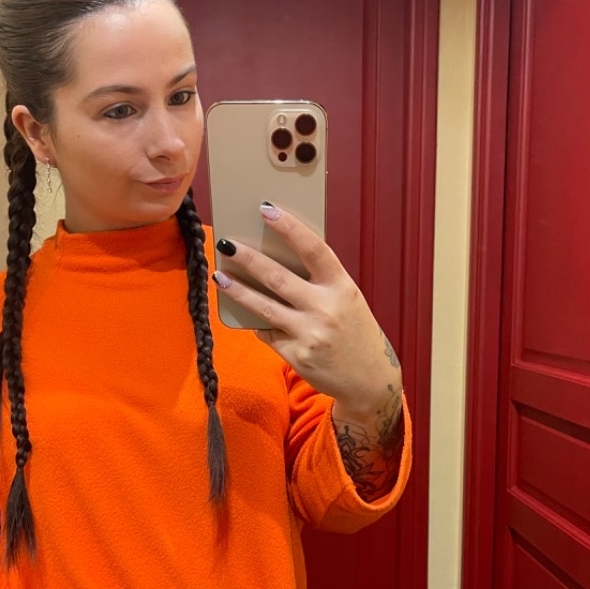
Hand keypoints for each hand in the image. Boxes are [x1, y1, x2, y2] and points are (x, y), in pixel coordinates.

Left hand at [212, 203, 400, 413]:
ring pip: (264, 307)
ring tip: (220, 276)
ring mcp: (310, 334)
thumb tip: (276, 260)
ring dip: (238, 290)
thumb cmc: (355, 331)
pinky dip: (260, 324)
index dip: (289, 227)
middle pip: (278, 277)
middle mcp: (326, 308)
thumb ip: (319, 282)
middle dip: (248, 258)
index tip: (266, 210)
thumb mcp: (346, 299)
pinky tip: (251, 317)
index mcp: (342, 287)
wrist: (369, 379)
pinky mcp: (297, 355)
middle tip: (226, 243)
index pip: (313, 249)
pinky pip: (268, 333)